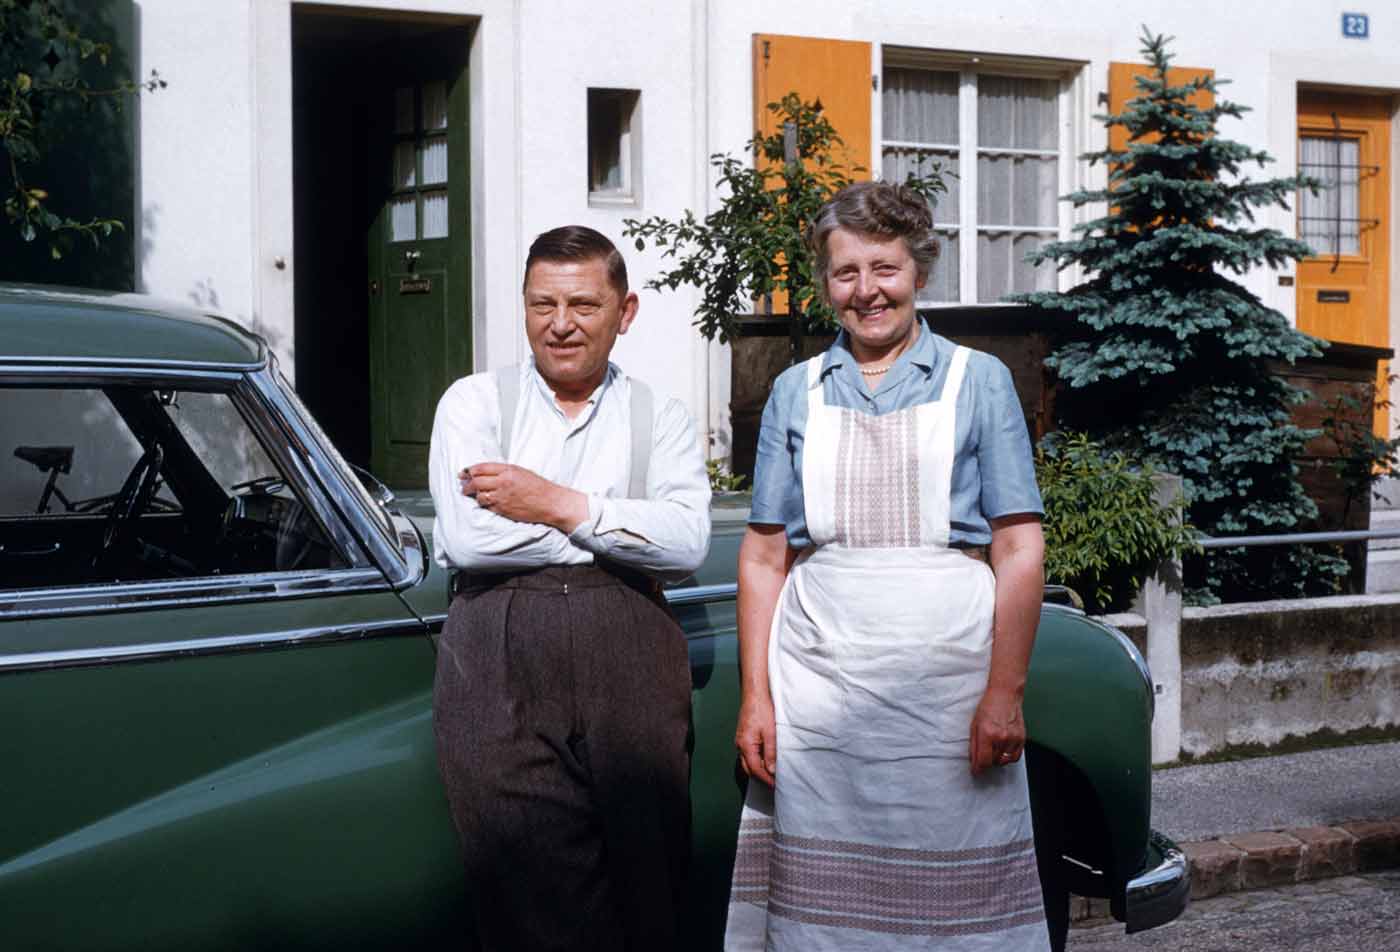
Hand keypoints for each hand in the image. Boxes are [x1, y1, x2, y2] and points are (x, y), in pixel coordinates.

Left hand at [460, 463, 587, 531]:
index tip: (464, 472)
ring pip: (479, 496)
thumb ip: (502, 471)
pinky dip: (483, 504)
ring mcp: (502, 497)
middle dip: (466, 484)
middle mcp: (503, 483)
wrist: (550, 503)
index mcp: (508, 470)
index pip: (481, 468)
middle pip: (476, 482)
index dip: (469, 470)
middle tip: (463, 486)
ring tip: (471, 495)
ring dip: (473, 495)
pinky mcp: (503, 510)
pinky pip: (486, 507)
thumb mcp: (521, 471)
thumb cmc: (538, 486)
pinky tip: (484, 502)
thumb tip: (483, 472)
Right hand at [735, 693, 776, 786]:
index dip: (765, 779)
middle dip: (761, 777)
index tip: (775, 785)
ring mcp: (740, 741)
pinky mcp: (743, 737)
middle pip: (749, 768)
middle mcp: (740, 745)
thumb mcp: (770, 732)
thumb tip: (771, 769)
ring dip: (759, 769)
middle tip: (774, 783)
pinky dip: (757, 760)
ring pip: (748, 761)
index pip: (755, 769)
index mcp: (745, 745)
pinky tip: (766, 759)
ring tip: (772, 773)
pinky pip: (748, 753)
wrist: (754, 695)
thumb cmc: (762, 710)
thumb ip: (770, 752)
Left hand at [968, 687, 1025, 775]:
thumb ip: (974, 745)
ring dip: (997, 759)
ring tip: (993, 750)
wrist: (1005, 694)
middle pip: (993, 762)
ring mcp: (1013, 738)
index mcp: (987, 733)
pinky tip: (1003, 751)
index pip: (983, 761)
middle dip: (986, 762)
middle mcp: (1001, 737)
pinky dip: (1008, 758)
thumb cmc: (988, 707)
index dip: (978, 768)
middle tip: (983, 756)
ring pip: (1004, 761)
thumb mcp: (975, 724)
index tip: (976, 771)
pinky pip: (1015, 757)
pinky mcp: (1022, 738)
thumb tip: (974, 761)